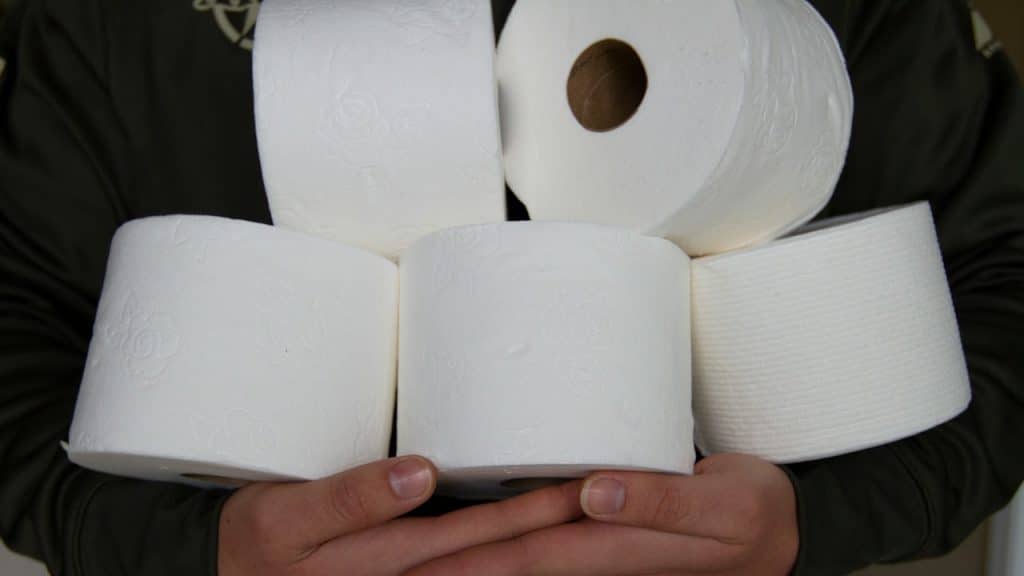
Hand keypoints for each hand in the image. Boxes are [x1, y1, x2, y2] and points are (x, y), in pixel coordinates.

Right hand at [218, 456, 583, 575]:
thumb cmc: (260, 539)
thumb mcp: (286, 517)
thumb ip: (351, 497)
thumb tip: (423, 472)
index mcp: (381, 564)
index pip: (474, 536)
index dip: (530, 511)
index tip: (578, 484)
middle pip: (493, 557)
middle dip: (550, 528)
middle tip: (602, 496)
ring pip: (485, 571)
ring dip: (538, 549)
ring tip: (588, 518)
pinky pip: (464, 573)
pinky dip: (504, 562)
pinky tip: (538, 549)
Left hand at [407, 453, 798, 575]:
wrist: (781, 533)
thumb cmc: (753, 514)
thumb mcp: (726, 508)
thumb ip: (661, 502)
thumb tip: (593, 493)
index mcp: (620, 550)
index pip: (528, 557)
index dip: (471, 563)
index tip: (416, 566)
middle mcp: (600, 558)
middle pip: (512, 564)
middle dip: (453, 569)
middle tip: (394, 568)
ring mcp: (601, 555)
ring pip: (523, 559)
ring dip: (472, 563)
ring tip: (420, 561)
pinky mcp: (605, 541)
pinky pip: (546, 549)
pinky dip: (507, 551)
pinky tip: (480, 548)